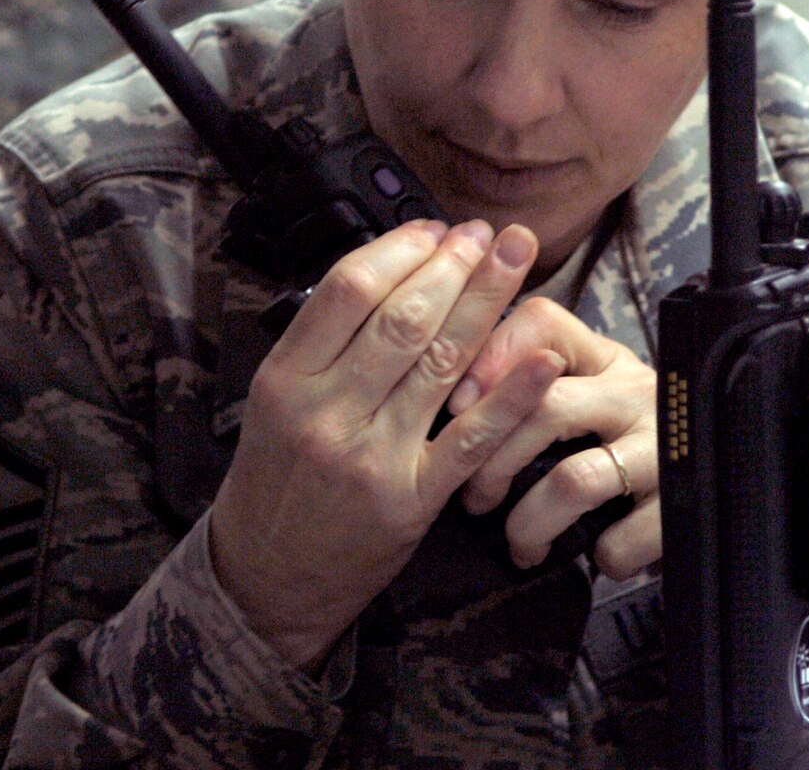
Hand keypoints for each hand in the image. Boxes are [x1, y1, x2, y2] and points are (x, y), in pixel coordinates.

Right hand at [208, 219, 560, 671]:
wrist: (265, 580)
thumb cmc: (274, 483)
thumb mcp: (271, 405)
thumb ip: (321, 345)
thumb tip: (388, 273)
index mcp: (285, 380)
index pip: (347, 290)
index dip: (400, 249)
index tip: (433, 229)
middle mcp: (327, 412)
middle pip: (403, 317)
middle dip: (454, 265)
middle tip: (486, 234)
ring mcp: (373, 456)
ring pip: (441, 362)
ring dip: (486, 302)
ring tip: (515, 259)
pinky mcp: (413, 499)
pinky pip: (472, 437)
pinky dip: (512, 393)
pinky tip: (543, 356)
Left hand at [450, 298, 659, 579]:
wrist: (721, 485)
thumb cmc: (626, 444)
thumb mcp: (588, 399)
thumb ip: (531, 390)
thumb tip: (454, 407)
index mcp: (605, 359)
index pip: (544, 323)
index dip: (492, 358)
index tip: (457, 408)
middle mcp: (637, 391)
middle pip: (546, 406)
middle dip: (494, 463)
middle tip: (476, 500)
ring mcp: (664, 445)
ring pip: (574, 480)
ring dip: (531, 522)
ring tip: (522, 544)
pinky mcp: (683, 502)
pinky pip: (619, 537)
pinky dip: (597, 556)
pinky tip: (597, 555)